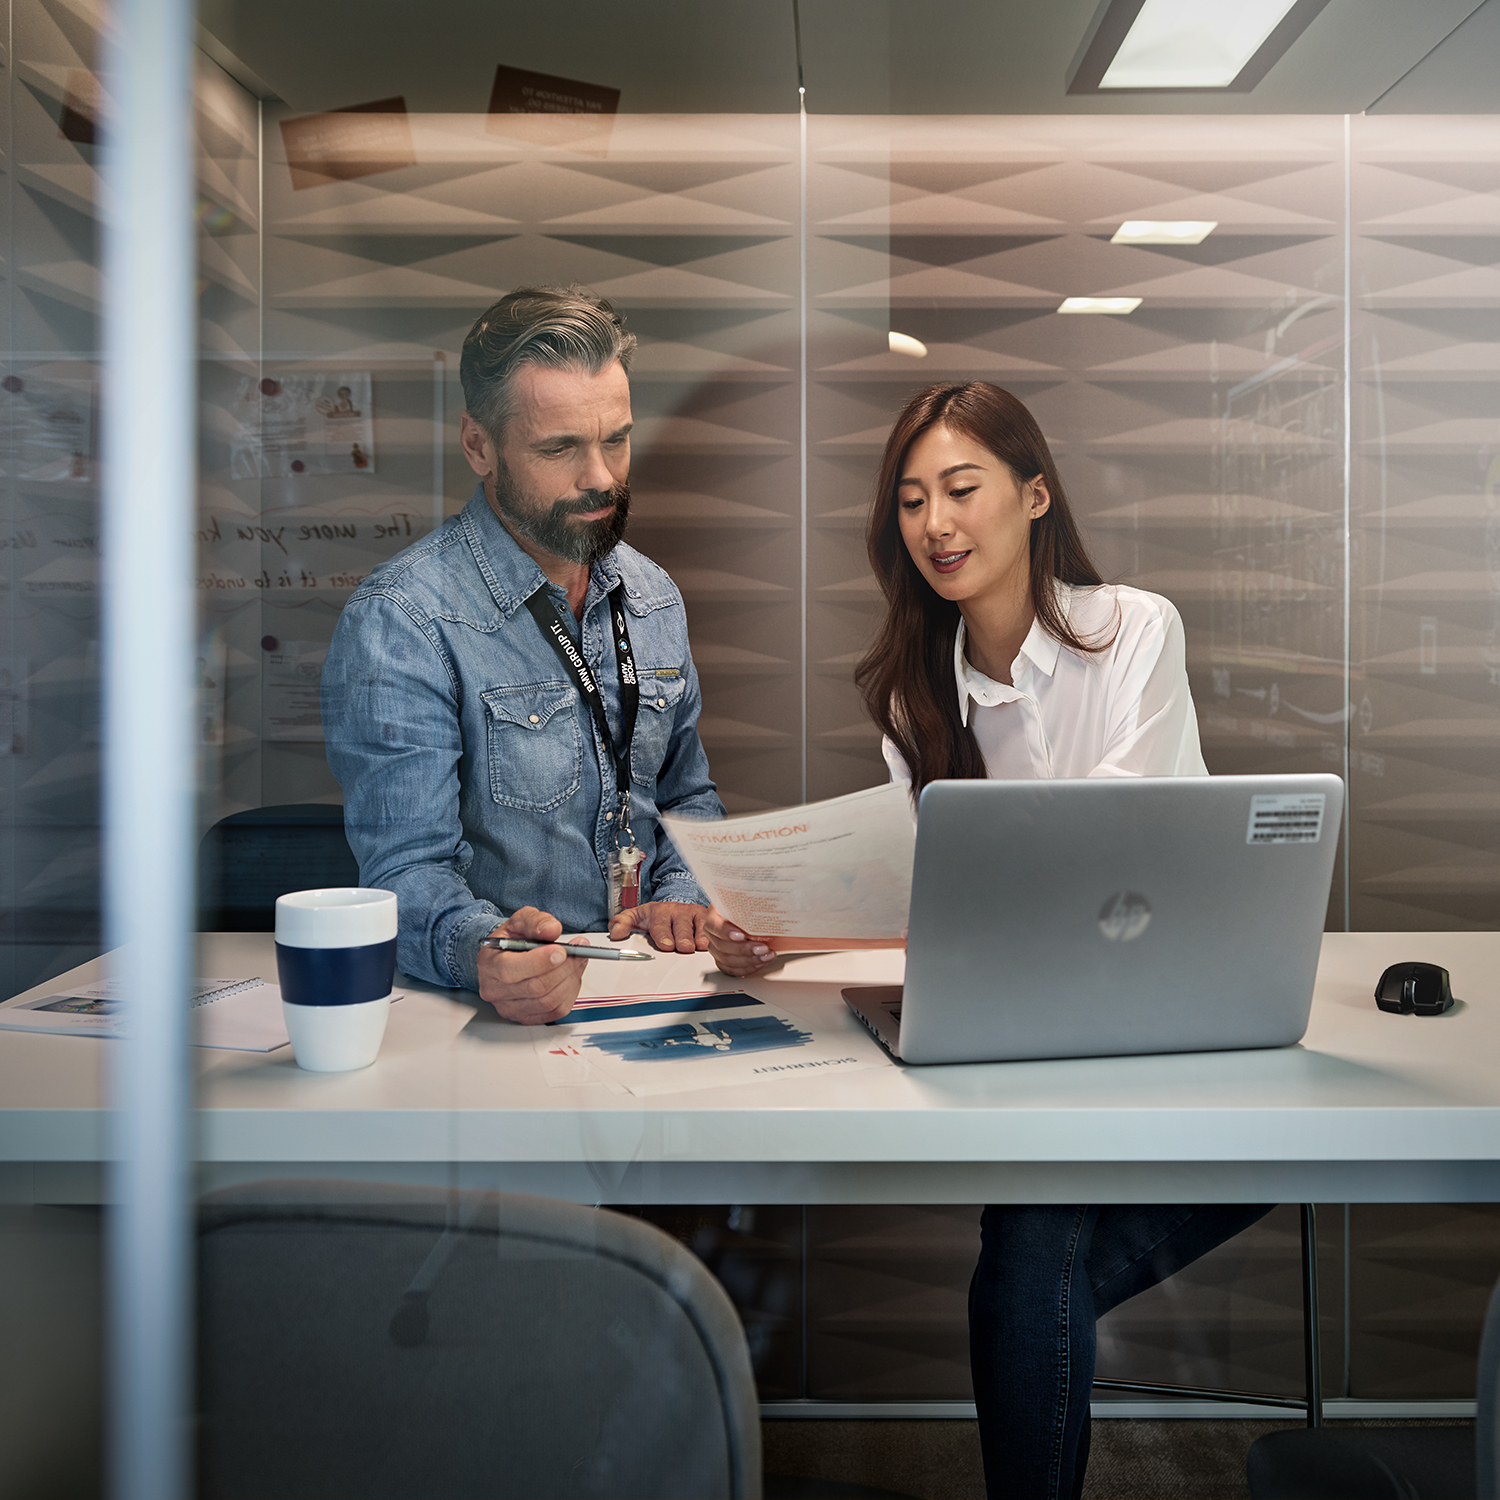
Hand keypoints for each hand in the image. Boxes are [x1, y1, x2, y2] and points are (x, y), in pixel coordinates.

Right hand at [477, 907, 587, 1024]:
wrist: (507, 956)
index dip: (540, 962)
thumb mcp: (520, 920)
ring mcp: (510, 1008)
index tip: (562, 951)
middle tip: (580, 951)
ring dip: (570, 979)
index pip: (511, 970)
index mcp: (489, 965)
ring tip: (578, 960)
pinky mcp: (526, 1017)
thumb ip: (535, 921)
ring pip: (548, 1001)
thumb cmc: (513, 940)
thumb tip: (551, 929)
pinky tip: (572, 976)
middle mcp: (495, 990)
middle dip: (564, 968)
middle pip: (535, 987)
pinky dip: (570, 993)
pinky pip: (555, 1011)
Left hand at [607, 900, 710, 953]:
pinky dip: (716, 933)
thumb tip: (615, 933)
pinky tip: (716, 943)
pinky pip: (715, 925)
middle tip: (684, 947)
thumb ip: (623, 923)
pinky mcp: (708, 918)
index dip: (663, 934)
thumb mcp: (637, 918)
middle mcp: (678, 911)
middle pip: (682, 925)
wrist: (675, 907)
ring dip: (701, 936)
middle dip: (683, 936)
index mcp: (659, 911)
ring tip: (701, 946)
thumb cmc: (656, 918)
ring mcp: (695, 914)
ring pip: (700, 924)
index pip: (660, 923)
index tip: (666, 945)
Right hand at [704, 907, 773, 976]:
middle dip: (744, 949)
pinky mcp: (722, 960)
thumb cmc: (744, 908)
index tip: (742, 935)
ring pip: (726, 960)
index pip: (715, 925)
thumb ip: (749, 903)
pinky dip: (746, 969)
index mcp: (713, 915)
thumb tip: (764, 901)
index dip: (727, 932)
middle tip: (762, 948)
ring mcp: (716, 948)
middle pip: (721, 946)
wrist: (743, 916)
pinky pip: (731, 970)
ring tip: (765, 956)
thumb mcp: (744, 900)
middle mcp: (712, 932)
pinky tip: (759, 963)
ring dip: (749, 961)